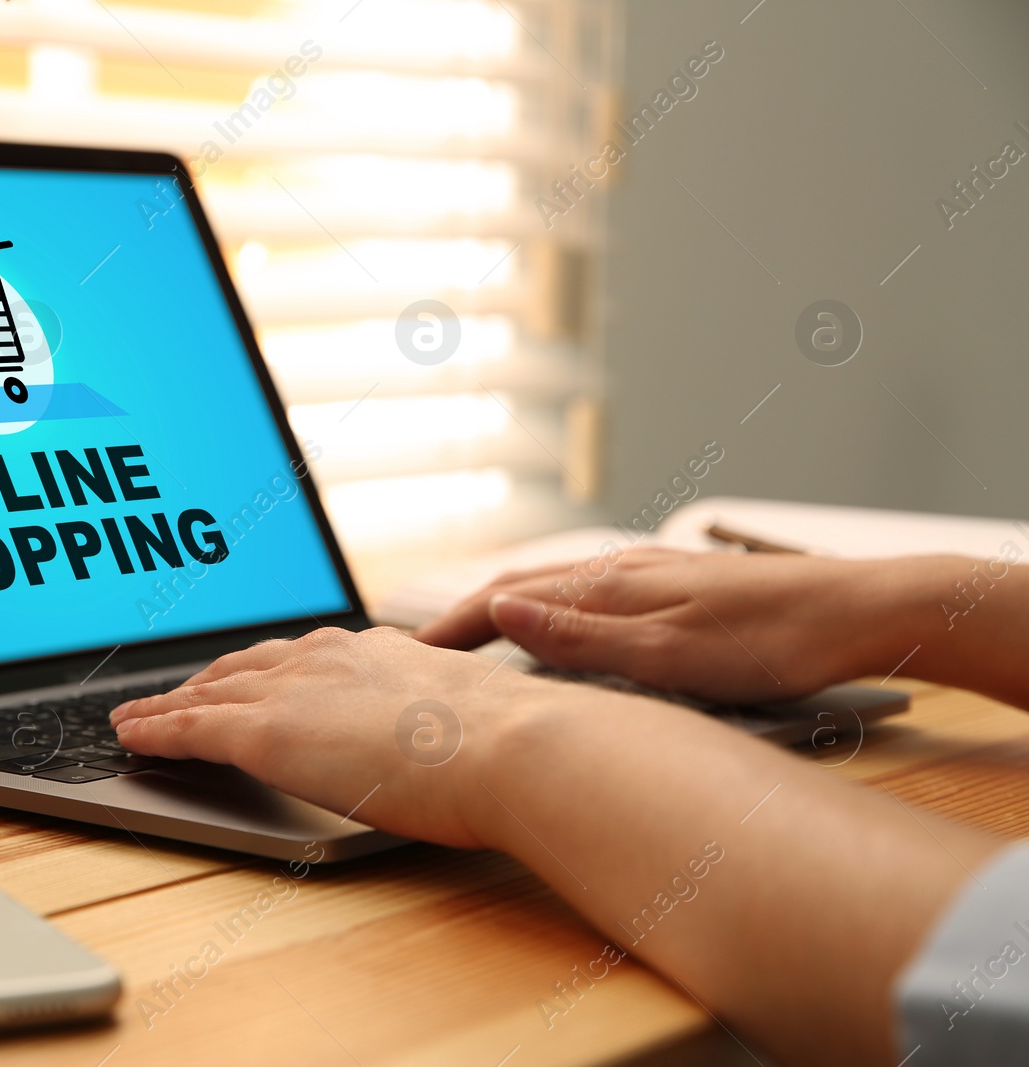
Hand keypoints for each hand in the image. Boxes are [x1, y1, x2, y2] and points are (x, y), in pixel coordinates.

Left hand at [109, 626, 544, 847]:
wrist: (506, 746)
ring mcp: (291, 690)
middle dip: (206, 681)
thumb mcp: (467, 719)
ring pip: (208, 693)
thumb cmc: (507, 746)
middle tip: (177, 693)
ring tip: (138, 716)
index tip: (247, 679)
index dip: (263, 671)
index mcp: (374, 652)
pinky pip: (190, 727)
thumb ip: (436, 722)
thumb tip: (447, 742)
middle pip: (245, 667)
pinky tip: (131, 736)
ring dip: (169, 703)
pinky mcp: (264, 731)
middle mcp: (325, 658)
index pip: (300, 659)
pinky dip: (156, 730)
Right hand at [415, 549, 928, 703]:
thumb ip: (580, 636)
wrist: (860, 612)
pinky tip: (565, 628)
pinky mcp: (677, 587)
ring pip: (557, 587)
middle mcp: (622, 571)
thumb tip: (500, 608)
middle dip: (468, 615)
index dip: (451, 628)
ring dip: (508, 609)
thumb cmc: (771, 642)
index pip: (506, 603)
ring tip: (477, 638)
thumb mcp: (669, 654)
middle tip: (425, 649)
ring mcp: (650, 575)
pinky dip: (552, 610)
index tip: (406, 655)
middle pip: (523, 587)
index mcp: (611, 587)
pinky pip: (591, 594)